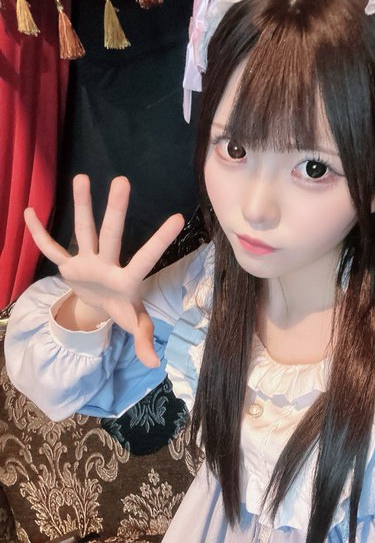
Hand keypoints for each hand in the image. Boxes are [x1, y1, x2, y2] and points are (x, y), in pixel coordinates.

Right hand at [25, 174, 184, 367]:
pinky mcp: (68, 264)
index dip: (160, 240)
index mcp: (128, 278)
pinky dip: (39, 234)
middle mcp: (108, 263)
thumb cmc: (122, 309)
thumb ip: (144, 340)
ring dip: (82, 206)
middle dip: (116, 210)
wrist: (100, 305)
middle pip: (112, 234)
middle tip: (122, 180)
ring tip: (82, 178)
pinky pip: (51, 248)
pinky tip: (28, 213)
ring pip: (84, 230)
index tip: (178, 217)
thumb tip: (155, 365)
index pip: (147, 257)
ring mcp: (88, 260)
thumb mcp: (134, 324)